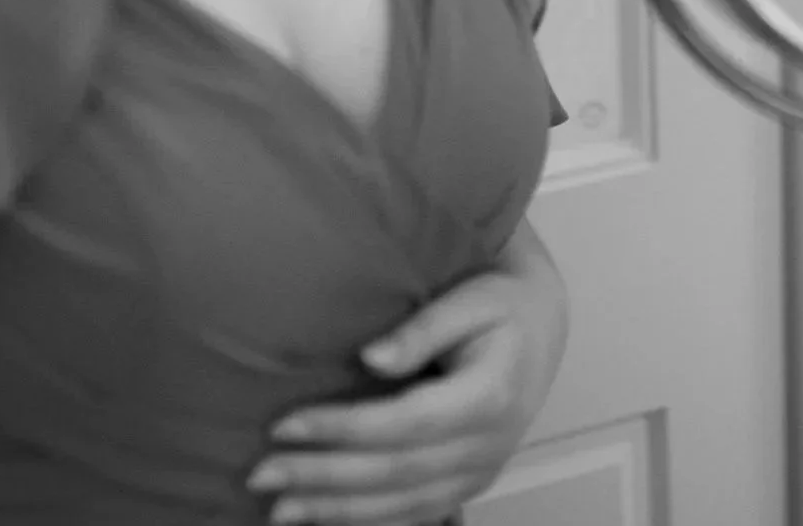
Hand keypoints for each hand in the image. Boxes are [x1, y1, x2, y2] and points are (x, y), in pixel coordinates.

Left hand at [253, 229, 568, 523]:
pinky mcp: (470, 485)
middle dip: (321, 477)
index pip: (403, 422)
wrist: (542, 333)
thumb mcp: (470, 299)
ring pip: (399, 505)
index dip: (341, 429)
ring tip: (279, 510)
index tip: (284, 424)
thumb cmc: (502, 308)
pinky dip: (365, 521)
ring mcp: (480, 472)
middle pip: (393, 471)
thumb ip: (423, 328)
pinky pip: (413, 515)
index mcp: (489, 395)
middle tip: (260, 474)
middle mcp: (487, 445)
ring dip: (334, 511)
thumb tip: (371, 357)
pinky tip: (322, 518)